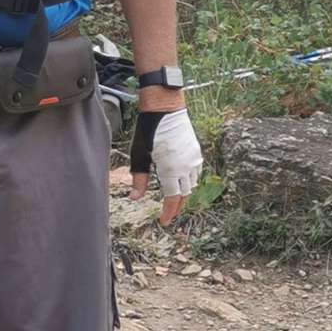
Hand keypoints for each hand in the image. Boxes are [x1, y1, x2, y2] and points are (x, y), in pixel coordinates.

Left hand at [130, 94, 201, 226]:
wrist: (166, 108)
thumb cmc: (149, 131)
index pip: (173, 198)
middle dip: (176, 206)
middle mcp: (186, 166)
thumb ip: (138, 179)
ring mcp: (194, 159)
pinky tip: (181, 181)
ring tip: (172, 199)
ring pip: (192, 184)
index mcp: (171, 169)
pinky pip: (196, 173)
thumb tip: (135, 198)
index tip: (164, 222)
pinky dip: (189, 180)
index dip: (169, 212)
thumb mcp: (139, 155)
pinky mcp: (196, 152)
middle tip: (167, 214)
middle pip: (184, 194)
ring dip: (183, 193)